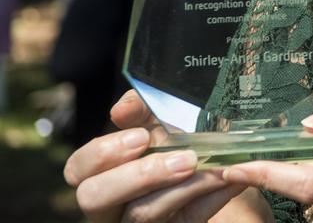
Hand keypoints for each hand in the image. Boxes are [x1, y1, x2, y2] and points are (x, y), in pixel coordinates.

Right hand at [63, 90, 251, 221]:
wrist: (222, 170)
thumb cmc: (180, 146)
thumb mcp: (161, 124)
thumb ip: (141, 110)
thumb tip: (121, 109)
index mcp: (102, 174)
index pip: (76, 170)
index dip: (100, 154)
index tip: (141, 137)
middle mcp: (111, 206)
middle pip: (95, 199)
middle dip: (138, 175)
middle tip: (183, 158)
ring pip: (142, 214)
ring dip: (183, 187)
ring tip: (214, 167)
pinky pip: (186, 220)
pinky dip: (210, 197)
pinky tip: (228, 179)